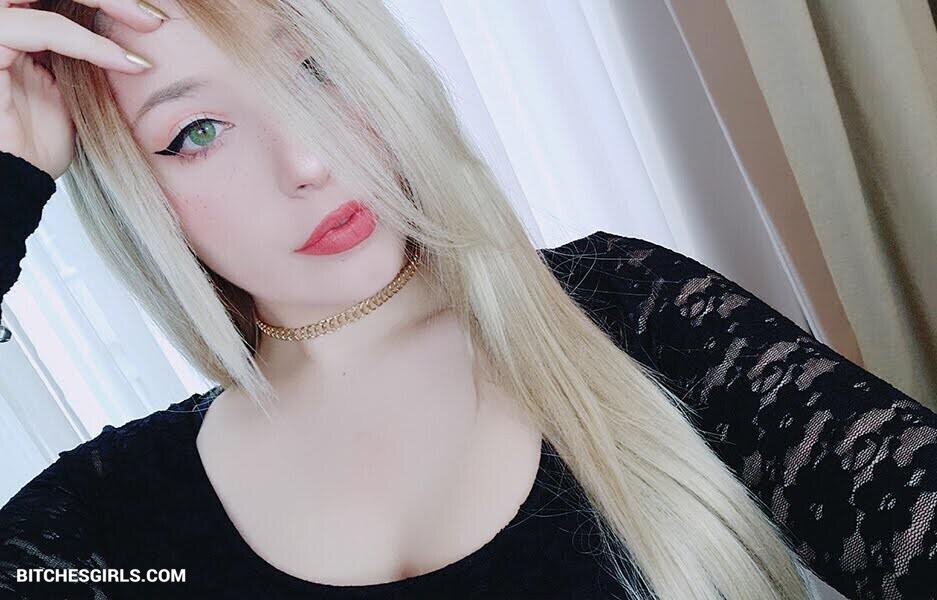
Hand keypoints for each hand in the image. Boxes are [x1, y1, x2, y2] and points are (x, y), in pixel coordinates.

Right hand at [0, 0, 164, 179]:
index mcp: (18, 24)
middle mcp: (0, 19)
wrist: (15, 181)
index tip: (154, 17)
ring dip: (102, 1)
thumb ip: (90, 52)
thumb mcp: (74, 86)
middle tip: (154, 14)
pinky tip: (124, 62)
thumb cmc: (38, 143)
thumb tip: (133, 32)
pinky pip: (41, 29)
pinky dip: (87, 42)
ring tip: (147, 23)